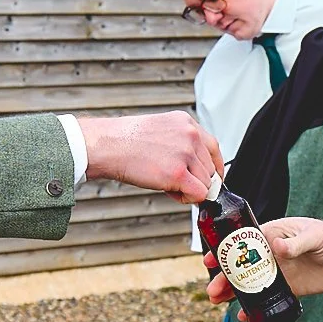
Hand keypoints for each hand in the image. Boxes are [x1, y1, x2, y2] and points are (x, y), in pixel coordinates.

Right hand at [79, 112, 220, 201]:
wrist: (108, 145)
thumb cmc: (126, 141)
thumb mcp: (161, 130)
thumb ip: (182, 143)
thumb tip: (196, 167)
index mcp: (186, 123)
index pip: (214, 148)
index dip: (213, 167)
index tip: (211, 178)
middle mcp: (190, 136)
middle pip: (210, 169)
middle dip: (195, 180)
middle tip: (174, 182)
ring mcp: (185, 154)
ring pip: (205, 183)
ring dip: (189, 189)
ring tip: (166, 183)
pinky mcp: (178, 174)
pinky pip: (198, 194)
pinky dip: (187, 198)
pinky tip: (170, 192)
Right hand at [205, 216, 322, 301]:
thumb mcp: (317, 236)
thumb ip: (296, 243)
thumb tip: (276, 245)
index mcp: (277, 233)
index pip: (245, 241)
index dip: (227, 250)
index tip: (211, 259)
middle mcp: (275, 252)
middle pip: (244, 265)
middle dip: (226, 277)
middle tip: (213, 290)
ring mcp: (282, 271)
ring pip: (252, 283)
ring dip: (235, 292)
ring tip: (218, 301)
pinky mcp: (292, 288)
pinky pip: (270, 299)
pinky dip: (256, 307)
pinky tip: (245, 315)